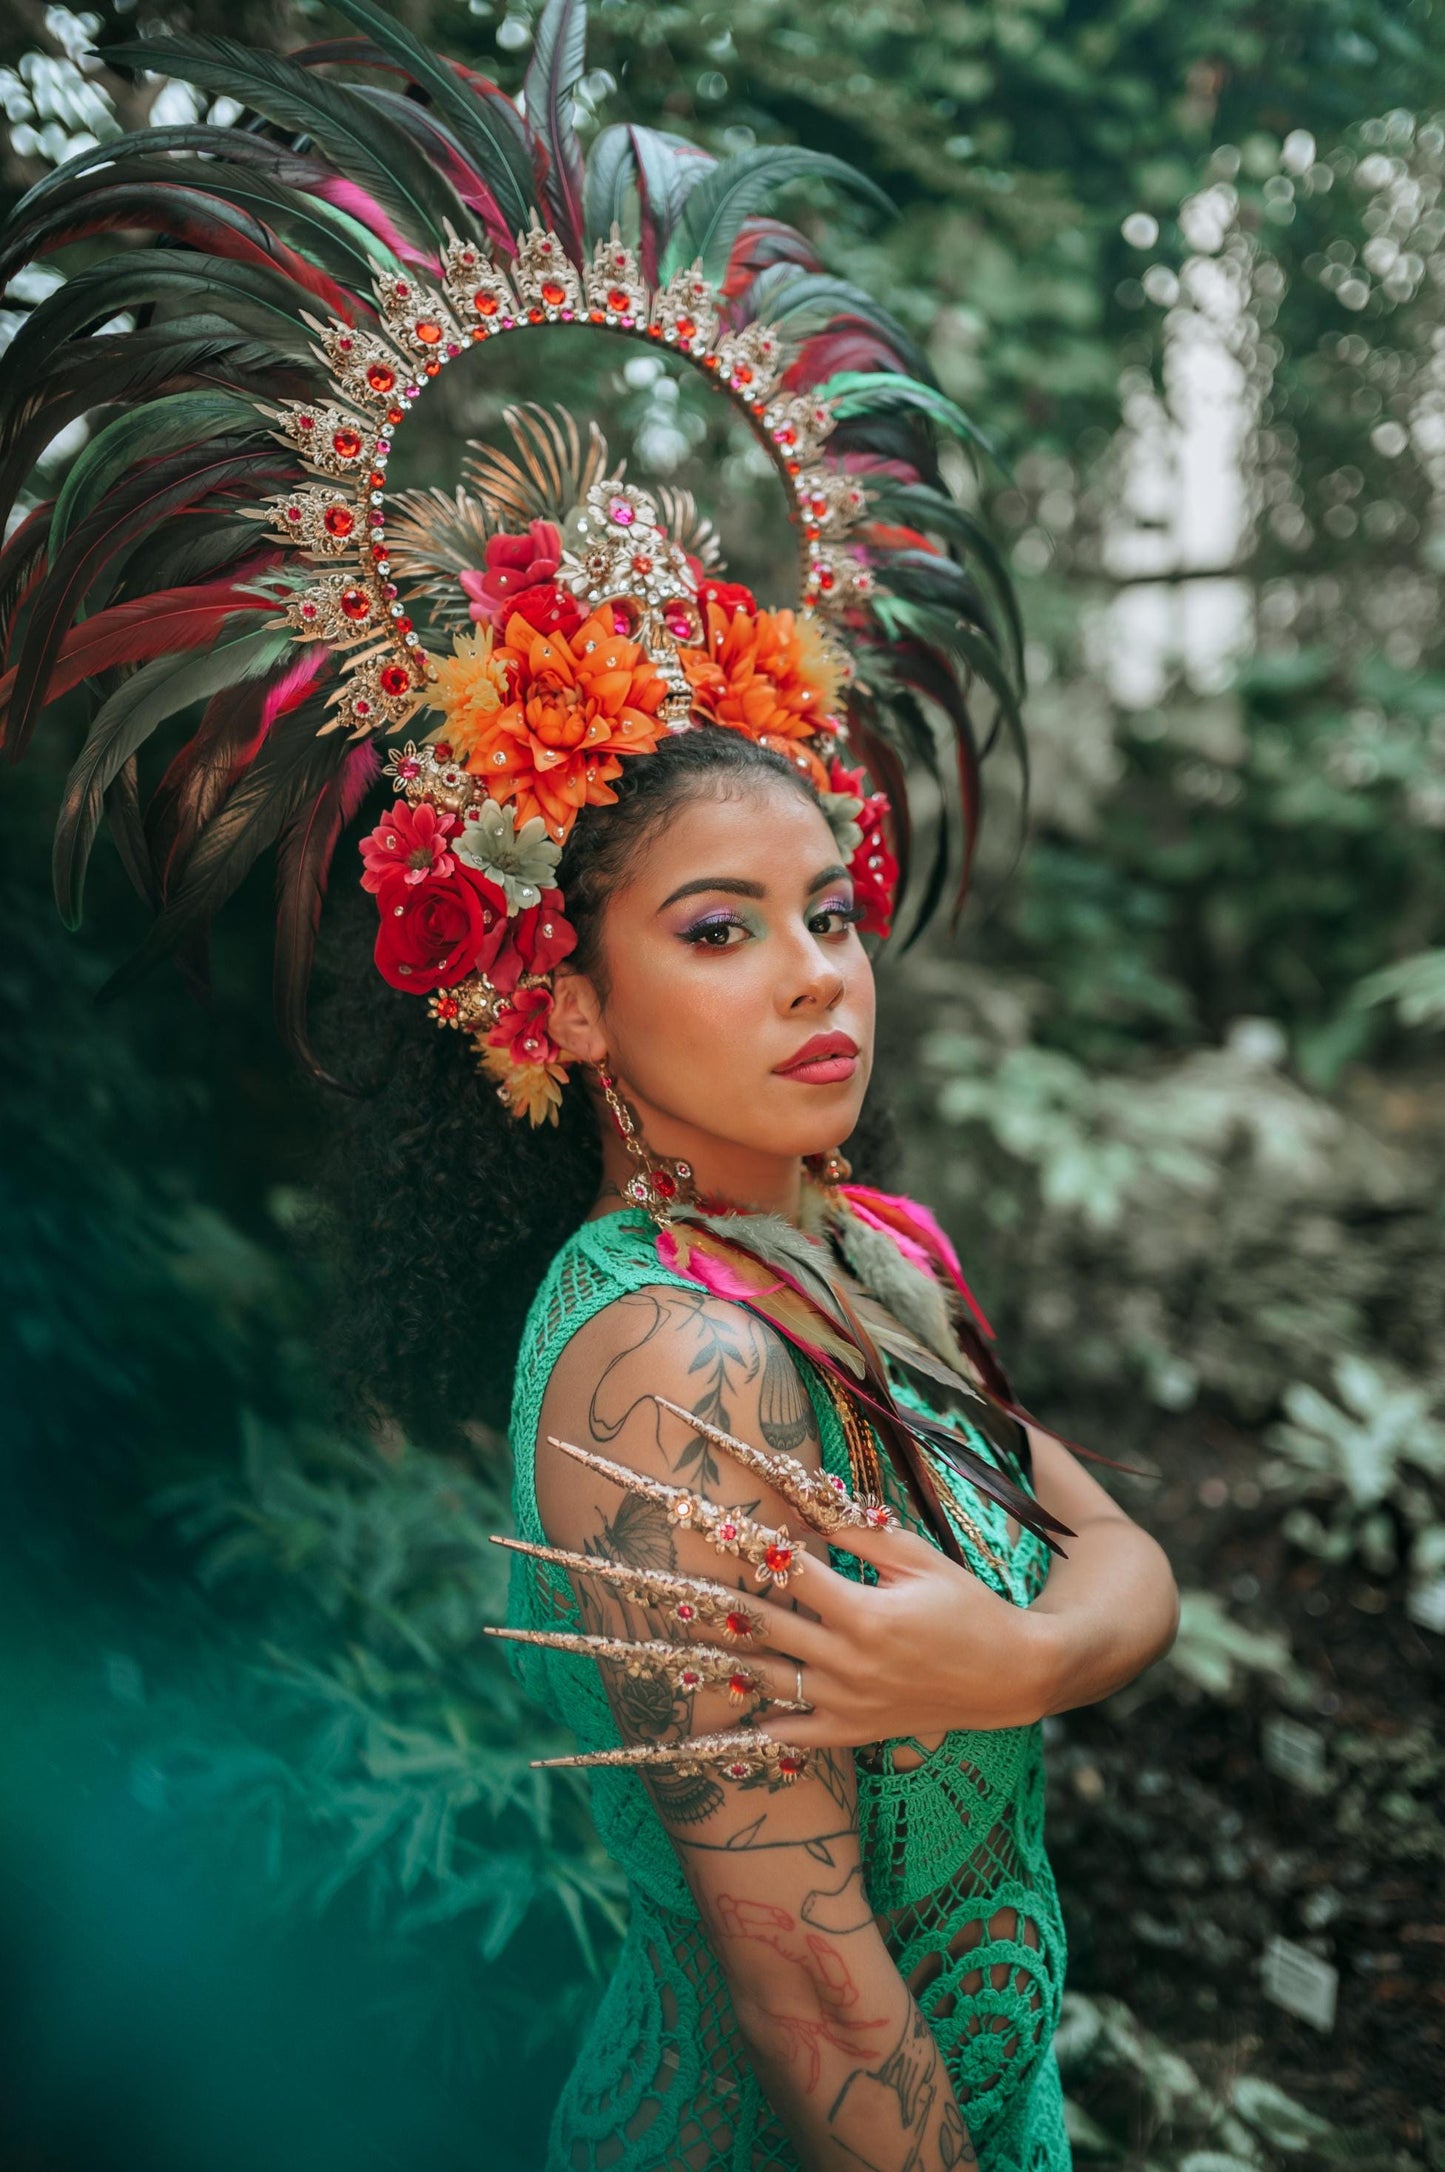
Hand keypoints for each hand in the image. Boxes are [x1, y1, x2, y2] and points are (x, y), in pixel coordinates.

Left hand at [489, 1395, 1056, 1771]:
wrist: (1016, 1678)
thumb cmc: (966, 1602)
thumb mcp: (917, 1555)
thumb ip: (852, 1525)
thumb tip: (791, 1481)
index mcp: (857, 1609)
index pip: (768, 1556)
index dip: (710, 1521)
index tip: (659, 1495)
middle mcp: (834, 1659)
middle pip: (732, 1616)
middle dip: (657, 1589)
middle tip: (587, 1565)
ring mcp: (830, 1702)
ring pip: (735, 1676)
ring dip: (665, 1657)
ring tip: (597, 1642)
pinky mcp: (834, 1732)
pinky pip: (765, 1744)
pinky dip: (712, 1745)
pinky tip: (652, 1749)